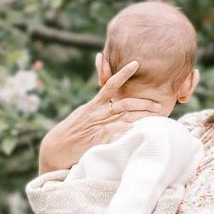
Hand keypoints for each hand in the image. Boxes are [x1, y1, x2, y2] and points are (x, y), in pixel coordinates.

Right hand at [38, 61, 160, 173]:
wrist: (54, 149)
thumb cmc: (70, 134)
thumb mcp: (83, 116)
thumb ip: (97, 109)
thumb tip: (111, 104)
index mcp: (94, 105)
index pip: (111, 84)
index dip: (123, 73)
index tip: (136, 63)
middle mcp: (96, 112)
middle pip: (124, 101)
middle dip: (143, 102)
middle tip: (159, 103)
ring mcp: (96, 124)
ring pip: (123, 114)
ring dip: (142, 114)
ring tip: (156, 115)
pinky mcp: (96, 138)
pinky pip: (113, 130)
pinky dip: (125, 127)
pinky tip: (136, 127)